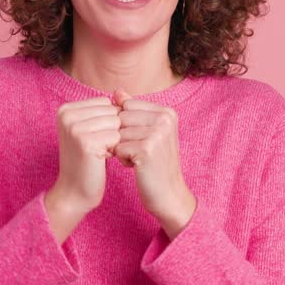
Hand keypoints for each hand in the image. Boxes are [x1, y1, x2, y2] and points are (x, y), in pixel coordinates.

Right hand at [47, 95, 121, 241]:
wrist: (74, 191)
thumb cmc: (86, 160)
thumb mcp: (90, 129)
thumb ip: (102, 110)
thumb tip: (122, 90)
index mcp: (66, 109)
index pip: (106, 102)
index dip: (108, 123)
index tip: (94, 139)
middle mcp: (67, 115)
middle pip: (112, 111)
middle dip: (112, 131)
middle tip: (97, 148)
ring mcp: (75, 128)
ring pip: (116, 123)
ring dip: (114, 141)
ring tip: (98, 153)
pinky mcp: (85, 142)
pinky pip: (116, 137)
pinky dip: (114, 150)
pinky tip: (100, 160)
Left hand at [112, 88, 196, 236]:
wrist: (168, 194)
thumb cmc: (155, 163)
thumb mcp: (147, 132)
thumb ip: (133, 110)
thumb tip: (116, 91)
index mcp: (167, 111)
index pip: (126, 106)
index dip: (126, 126)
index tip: (141, 140)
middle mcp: (165, 119)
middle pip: (120, 118)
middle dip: (123, 137)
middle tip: (140, 152)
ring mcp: (157, 133)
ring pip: (117, 133)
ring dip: (122, 149)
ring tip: (140, 159)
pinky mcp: (147, 149)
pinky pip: (118, 148)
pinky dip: (123, 159)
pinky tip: (138, 167)